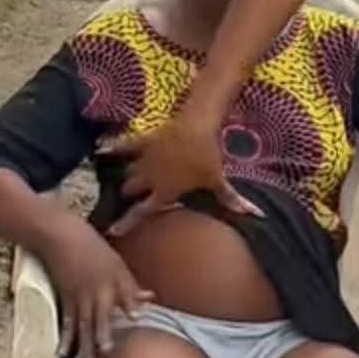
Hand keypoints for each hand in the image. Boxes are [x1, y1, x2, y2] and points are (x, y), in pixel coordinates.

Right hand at [40, 220, 153, 357]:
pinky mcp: (66, 299)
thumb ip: (131, 286)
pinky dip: (66, 338)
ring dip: (86, 346)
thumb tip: (150, 298)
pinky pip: (67, 322)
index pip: (125, 293)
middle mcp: (97, 290)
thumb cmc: (95, 250)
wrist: (63, 238)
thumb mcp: (117, 265)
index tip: (137, 318)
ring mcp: (80, 296)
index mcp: (114, 278)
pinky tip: (64, 353)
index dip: (131, 305)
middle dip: (104, 333)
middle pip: (101, 314)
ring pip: (83, 325)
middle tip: (107, 351)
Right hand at [102, 115, 262, 236]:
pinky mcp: (143, 142)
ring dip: (125, 177)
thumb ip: (232, 201)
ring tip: (120, 182)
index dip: (127, 223)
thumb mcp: (219, 181)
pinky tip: (101, 151)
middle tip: (126, 201)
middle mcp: (149, 179)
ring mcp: (144, 159)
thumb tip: (257, 216)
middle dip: (128, 196)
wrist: (196, 126)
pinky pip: (123, 147)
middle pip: (130, 191)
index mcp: (164, 192)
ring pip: (126, 173)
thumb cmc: (208, 157)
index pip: (142, 212)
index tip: (111, 231)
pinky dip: (113, 150)